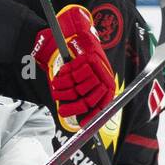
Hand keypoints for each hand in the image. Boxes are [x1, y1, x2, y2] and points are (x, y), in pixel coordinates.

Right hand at [32, 4, 115, 129]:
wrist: (82, 40)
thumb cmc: (84, 67)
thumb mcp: (90, 83)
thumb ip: (87, 98)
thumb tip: (82, 120)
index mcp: (108, 87)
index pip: (101, 107)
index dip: (91, 117)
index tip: (81, 124)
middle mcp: (105, 78)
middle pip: (87, 101)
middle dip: (72, 108)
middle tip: (62, 111)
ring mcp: (97, 69)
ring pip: (77, 89)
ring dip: (63, 93)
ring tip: (56, 93)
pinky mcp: (86, 59)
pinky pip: (71, 76)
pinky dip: (61, 80)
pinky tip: (57, 80)